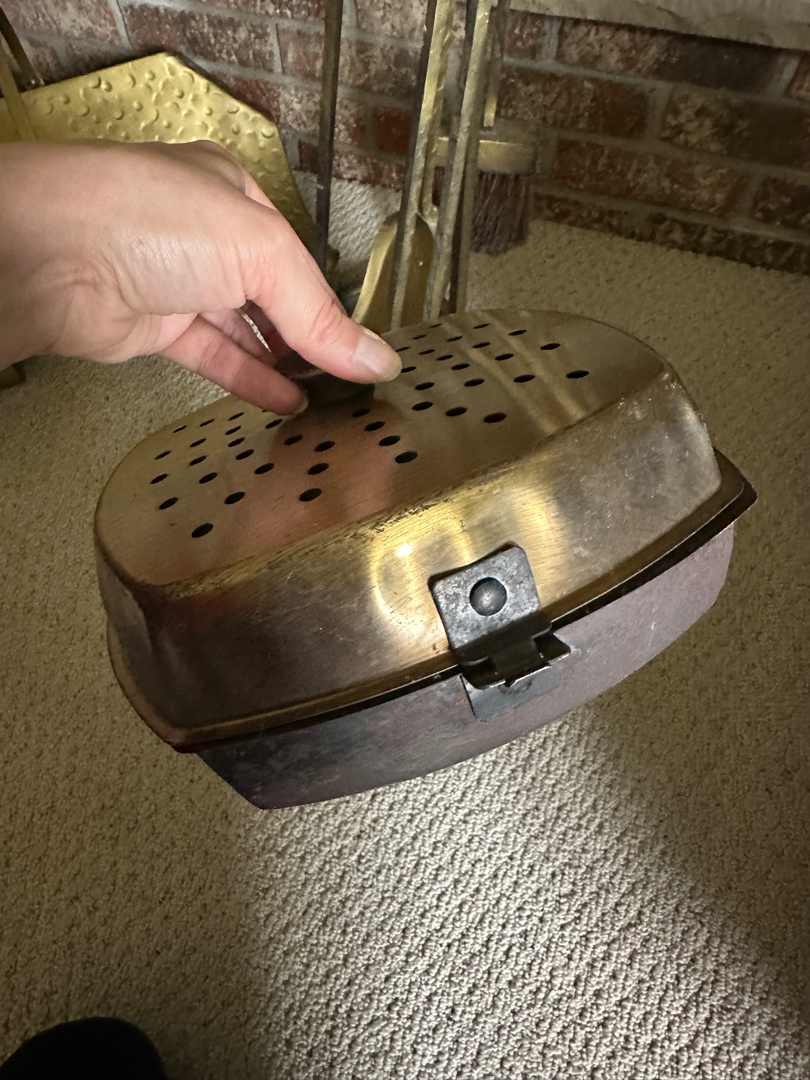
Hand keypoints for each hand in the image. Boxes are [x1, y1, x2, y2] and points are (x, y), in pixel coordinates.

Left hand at [0, 139, 400, 413]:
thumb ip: (319, 314)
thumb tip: (374, 358)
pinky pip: (214, 357)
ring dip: (282, 365)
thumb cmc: (139, 216)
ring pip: (243, 331)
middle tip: (347, 380)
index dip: (331, 306)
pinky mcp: (153, 327)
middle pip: (272, 295)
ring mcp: (175, 281)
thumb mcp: (260, 252)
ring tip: (323, 397)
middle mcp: (203, 235)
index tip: (363, 350)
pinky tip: (284, 399)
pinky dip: (250, 380)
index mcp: (233, 193)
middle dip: (308, 338)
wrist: (50, 257)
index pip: (298, 259)